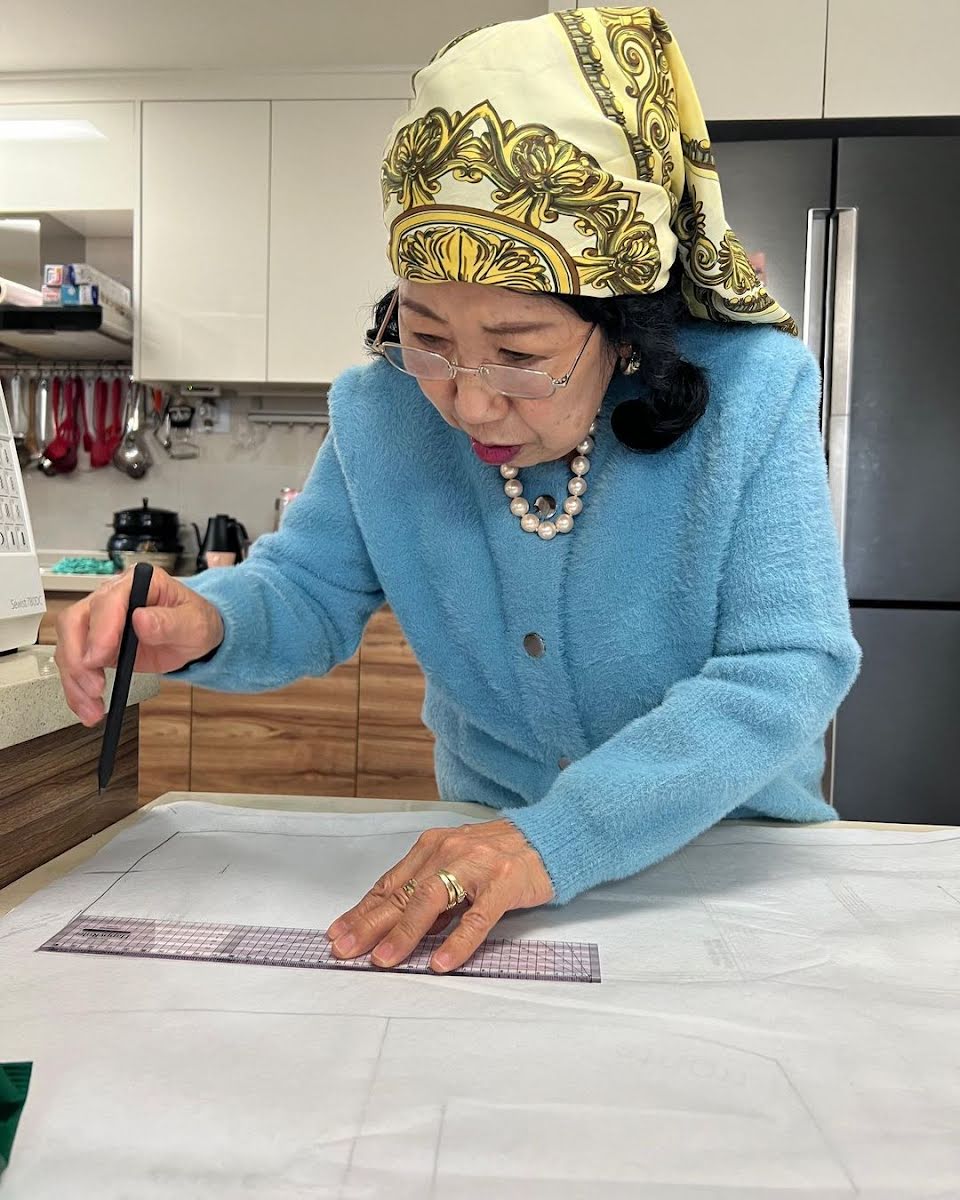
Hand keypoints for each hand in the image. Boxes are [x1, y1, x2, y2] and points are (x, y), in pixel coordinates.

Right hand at [54, 566, 223, 725]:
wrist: (193, 639)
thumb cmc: (194, 622)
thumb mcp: (194, 623)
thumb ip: (169, 621)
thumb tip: (141, 619)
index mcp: (137, 583)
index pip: (106, 601)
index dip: (100, 631)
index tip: (101, 658)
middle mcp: (112, 599)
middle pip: (75, 622)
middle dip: (78, 658)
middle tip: (94, 686)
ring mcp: (100, 622)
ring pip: (69, 646)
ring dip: (74, 680)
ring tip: (92, 705)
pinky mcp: (95, 646)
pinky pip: (75, 665)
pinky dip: (76, 689)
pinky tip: (87, 706)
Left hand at [327, 819, 553, 973]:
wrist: (549, 837)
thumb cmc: (499, 856)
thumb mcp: (456, 866)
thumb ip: (429, 892)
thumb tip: (395, 927)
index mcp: (432, 847)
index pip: (389, 884)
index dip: (362, 910)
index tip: (338, 932)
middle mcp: (448, 851)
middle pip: (402, 893)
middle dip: (369, 924)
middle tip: (345, 949)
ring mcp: (476, 865)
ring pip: (431, 900)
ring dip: (405, 933)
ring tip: (385, 959)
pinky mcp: (504, 882)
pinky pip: (477, 917)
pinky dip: (458, 941)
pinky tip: (442, 961)